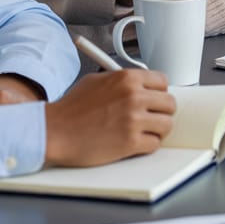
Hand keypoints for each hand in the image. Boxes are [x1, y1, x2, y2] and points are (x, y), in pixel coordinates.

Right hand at [43, 69, 176, 166]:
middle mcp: (134, 96)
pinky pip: (155, 143)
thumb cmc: (71, 109)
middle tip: (150, 117)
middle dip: (161, 112)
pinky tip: (134, 143)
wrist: (54, 131)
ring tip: (143, 131)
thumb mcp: (96, 81)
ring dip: (157, 130)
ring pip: (167, 124)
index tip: (153, 99)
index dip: (158, 92)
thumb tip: (143, 86)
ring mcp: (134, 120)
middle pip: (170, 103)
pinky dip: (148, 145)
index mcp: (127, 78)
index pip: (163, 81)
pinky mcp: (130, 142)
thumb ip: (122, 81)